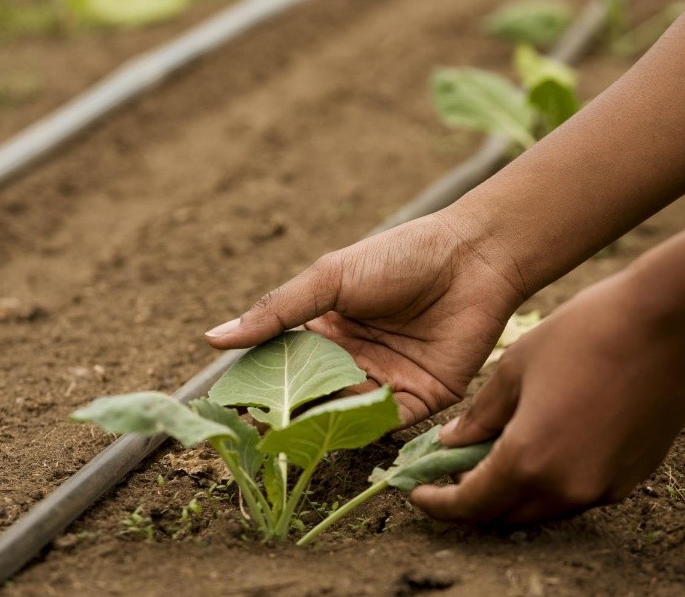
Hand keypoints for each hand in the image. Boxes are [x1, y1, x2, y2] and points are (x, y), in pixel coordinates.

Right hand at [204, 212, 527, 425]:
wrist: (471, 257)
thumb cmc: (400, 256)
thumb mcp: (330, 278)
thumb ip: (277, 312)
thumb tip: (213, 339)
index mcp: (327, 330)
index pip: (283, 365)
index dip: (259, 383)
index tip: (232, 400)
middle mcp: (352, 360)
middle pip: (310, 396)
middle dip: (285, 412)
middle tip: (257, 425)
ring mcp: (385, 381)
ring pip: (342, 414)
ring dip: (318, 423)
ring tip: (290, 429)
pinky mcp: (420, 398)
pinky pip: (383, 421)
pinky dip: (360, 426)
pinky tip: (338, 425)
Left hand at [410, 272, 684, 524]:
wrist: (669, 324)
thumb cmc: (586, 333)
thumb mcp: (515, 368)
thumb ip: (479, 416)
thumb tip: (449, 443)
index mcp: (529, 460)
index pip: (470, 505)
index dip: (437, 503)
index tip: (417, 493)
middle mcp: (566, 487)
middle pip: (506, 516)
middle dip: (474, 501)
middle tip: (452, 475)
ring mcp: (604, 487)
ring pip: (544, 508)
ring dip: (515, 492)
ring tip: (496, 457)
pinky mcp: (632, 478)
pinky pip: (579, 492)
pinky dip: (553, 481)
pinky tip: (546, 446)